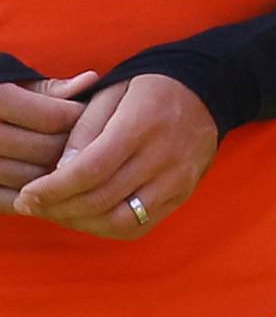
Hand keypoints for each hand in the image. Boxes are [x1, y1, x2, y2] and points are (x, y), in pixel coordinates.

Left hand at [13, 75, 216, 238]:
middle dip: (59, 207)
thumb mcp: (113, 92)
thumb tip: (61, 171)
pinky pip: (141, 226)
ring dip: (82, 222)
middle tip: (33, 205)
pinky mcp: (183, 193)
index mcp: (143, 124)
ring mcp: (178, 179)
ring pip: (121, 220)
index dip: (54, 188)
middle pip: (103, 198)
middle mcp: (165, 156)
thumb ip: (84, 130)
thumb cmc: (150, 90)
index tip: (28, 193)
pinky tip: (90, 216)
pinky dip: (108, 227)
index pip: (92, 169)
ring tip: (60, 212)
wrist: (207, 91)